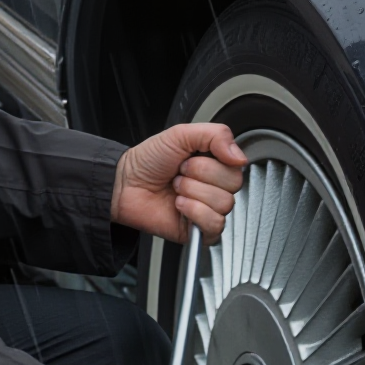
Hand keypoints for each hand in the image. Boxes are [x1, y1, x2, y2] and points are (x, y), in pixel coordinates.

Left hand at [111, 122, 245, 242]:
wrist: (125, 183)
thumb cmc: (148, 161)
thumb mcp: (180, 135)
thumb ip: (215, 135)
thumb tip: (240, 156)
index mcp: (214, 164)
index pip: (236, 166)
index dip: (212, 161)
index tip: (190, 158)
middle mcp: (214, 187)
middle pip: (233, 184)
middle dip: (200, 175)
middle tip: (180, 173)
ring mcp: (208, 209)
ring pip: (224, 204)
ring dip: (193, 192)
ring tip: (176, 189)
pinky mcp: (200, 230)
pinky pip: (215, 224)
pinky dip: (194, 211)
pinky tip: (179, 205)